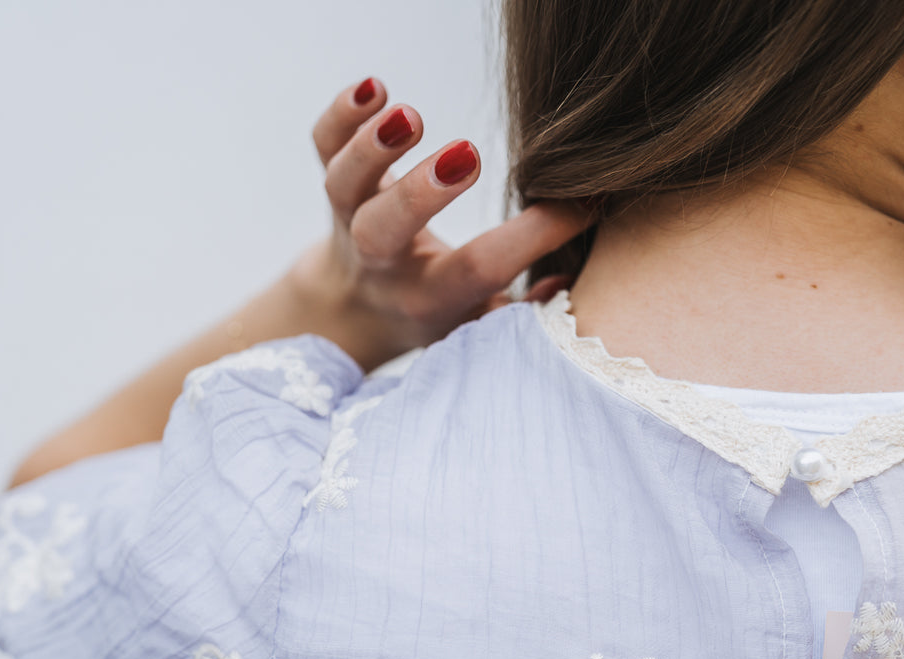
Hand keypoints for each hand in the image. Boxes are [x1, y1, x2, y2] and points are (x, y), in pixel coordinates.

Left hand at [289, 77, 592, 370]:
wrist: (353, 307)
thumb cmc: (436, 308)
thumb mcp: (480, 325)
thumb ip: (522, 311)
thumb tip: (566, 285)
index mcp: (429, 296)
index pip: (479, 269)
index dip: (532, 237)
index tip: (580, 203)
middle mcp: (382, 260)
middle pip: (383, 231)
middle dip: (420, 192)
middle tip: (466, 155)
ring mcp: (350, 217)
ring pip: (343, 184)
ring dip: (370, 147)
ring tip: (410, 115)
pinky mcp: (336, 180)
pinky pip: (323, 143)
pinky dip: (339, 114)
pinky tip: (374, 88)